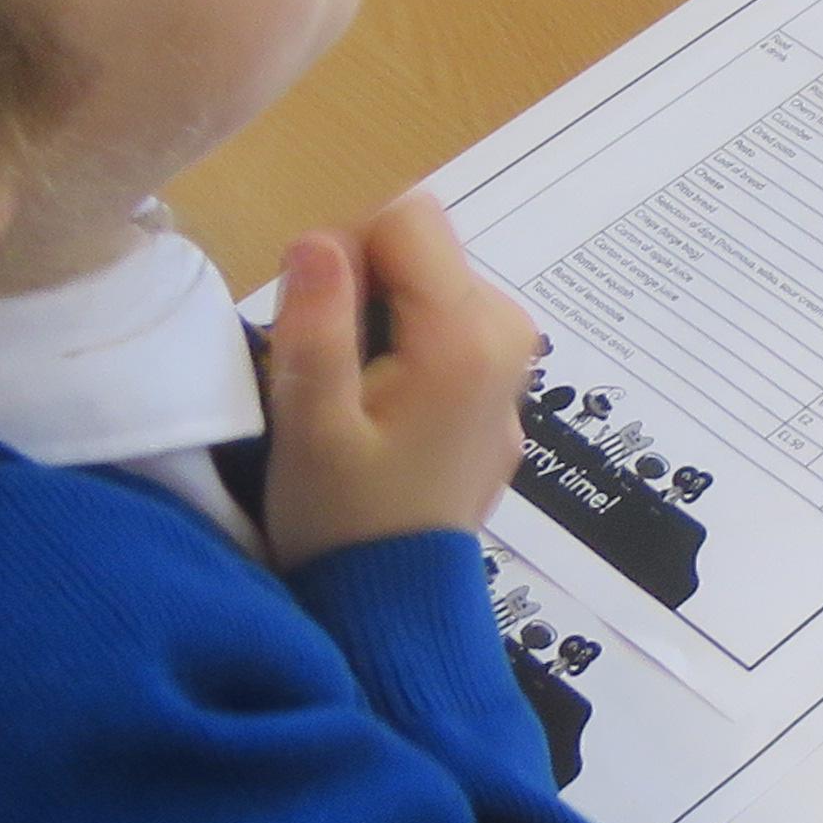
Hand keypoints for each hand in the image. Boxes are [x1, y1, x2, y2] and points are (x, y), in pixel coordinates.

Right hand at [259, 196, 538, 572]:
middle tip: (326, 374)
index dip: (346, 253)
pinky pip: (448, 330)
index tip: (314, 322)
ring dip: (380, 323)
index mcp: (468, 331)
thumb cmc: (343, 518)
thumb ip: (315, 324)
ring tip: (353, 400)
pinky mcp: (502, 389)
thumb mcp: (309, 425)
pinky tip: (386, 416)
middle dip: (361, 291)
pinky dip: (408, 351)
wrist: (394, 605)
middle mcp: (509, 332)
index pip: (408, 217)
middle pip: (421, 250)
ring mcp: (513, 363)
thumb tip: (318, 238)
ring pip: (430, 288)